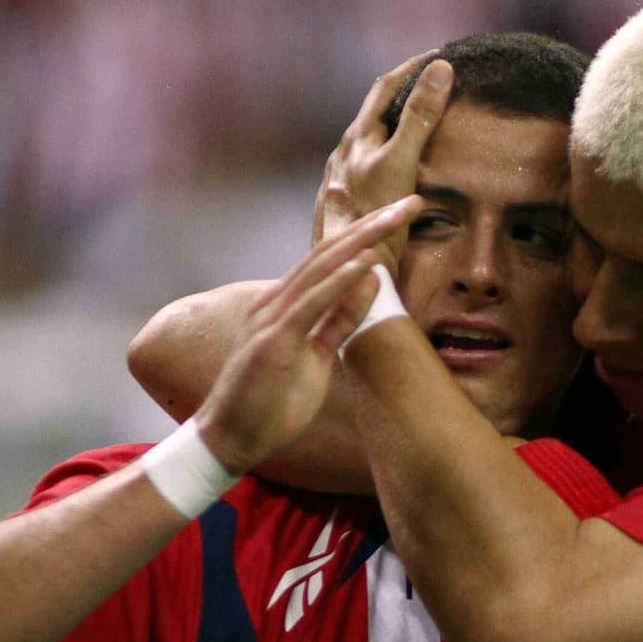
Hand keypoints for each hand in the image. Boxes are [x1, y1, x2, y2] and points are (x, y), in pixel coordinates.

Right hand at [196, 200, 421, 473]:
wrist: (230, 439)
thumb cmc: (270, 403)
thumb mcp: (316, 358)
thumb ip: (339, 321)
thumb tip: (370, 285)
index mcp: (286, 304)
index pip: (331, 259)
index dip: (368, 235)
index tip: (402, 216)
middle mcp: (277, 301)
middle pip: (330, 251)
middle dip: (373, 224)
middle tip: (412, 202)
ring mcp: (272, 318)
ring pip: (322, 267)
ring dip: (362, 240)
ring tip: (396, 217)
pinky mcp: (273, 339)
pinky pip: (312, 303)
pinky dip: (340, 280)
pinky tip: (366, 261)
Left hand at [313, 54, 453, 257]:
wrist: (344, 272)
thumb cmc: (370, 218)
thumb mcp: (401, 162)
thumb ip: (419, 117)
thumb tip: (440, 69)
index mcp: (357, 138)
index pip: (386, 87)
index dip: (413, 67)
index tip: (439, 55)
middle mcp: (345, 154)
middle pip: (377, 113)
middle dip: (404, 94)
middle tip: (433, 83)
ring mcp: (343, 179)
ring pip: (372, 143)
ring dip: (395, 126)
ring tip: (420, 122)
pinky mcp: (346, 204)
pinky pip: (371, 168)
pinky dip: (391, 156)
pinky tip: (399, 170)